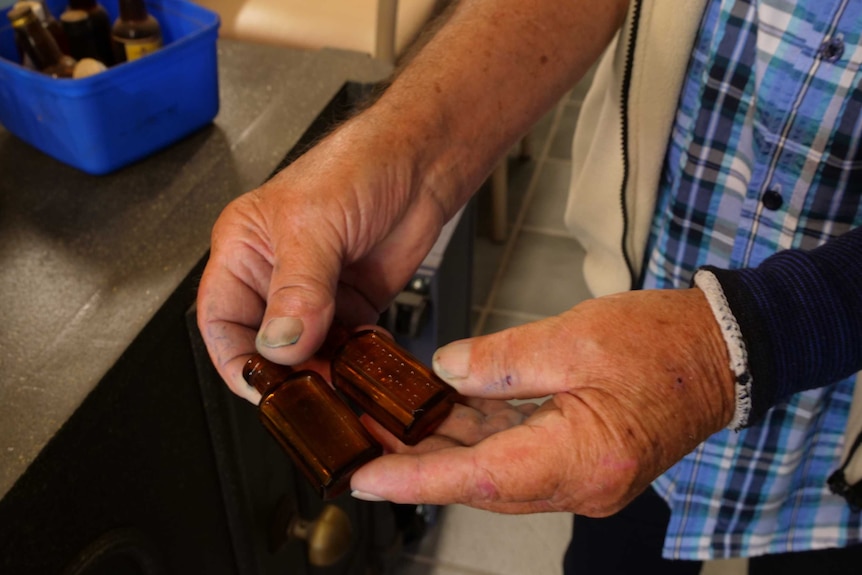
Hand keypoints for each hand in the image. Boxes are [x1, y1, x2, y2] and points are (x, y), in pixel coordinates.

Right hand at [196, 119, 447, 401]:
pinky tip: (364, 362)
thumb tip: (281, 343)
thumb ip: (299, 289)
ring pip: (306, 352)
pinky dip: (353, 361)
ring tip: (341, 382)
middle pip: (264, 344)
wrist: (421, 162)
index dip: (235, 359)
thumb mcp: (316, 224)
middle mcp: (275, 275)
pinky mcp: (353, 303)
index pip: (220, 321)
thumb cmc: (359, 164)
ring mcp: (316, 293)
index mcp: (244, 250)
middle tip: (310, 390)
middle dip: (284, 372)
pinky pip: (345, 347)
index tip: (260, 385)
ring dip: (322, 371)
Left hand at [350, 288, 735, 515]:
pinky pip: (517, 455)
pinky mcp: (580, 461)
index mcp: (583, 458)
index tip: (367, 478)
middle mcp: (581, 482)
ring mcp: (582, 477)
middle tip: (363, 439)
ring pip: (494, 470)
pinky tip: (445, 414)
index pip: (479, 479)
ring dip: (445, 449)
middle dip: (418, 461)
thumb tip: (447, 371)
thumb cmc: (664, 344)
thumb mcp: (574, 337)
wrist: (720, 352)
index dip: (416, 479)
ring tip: (392, 422)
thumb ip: (502, 359)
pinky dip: (479, 437)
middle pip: (480, 481)